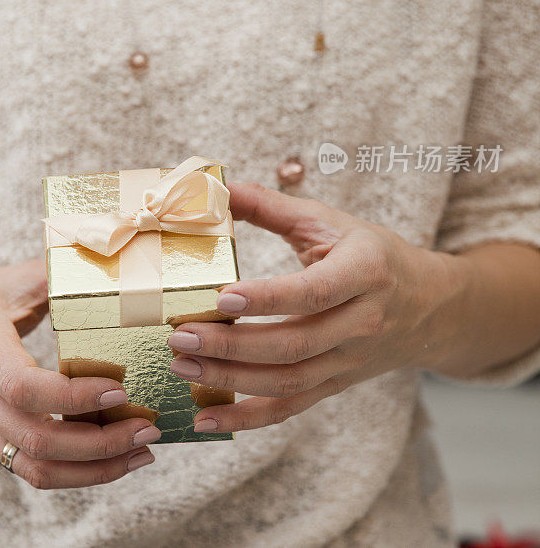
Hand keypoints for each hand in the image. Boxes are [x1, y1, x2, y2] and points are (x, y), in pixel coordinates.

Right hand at [0, 259, 157, 486]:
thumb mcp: (5, 281)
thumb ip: (54, 275)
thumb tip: (110, 264)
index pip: (24, 386)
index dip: (74, 397)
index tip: (119, 389)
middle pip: (37, 440)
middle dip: (102, 444)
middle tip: (147, 430)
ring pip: (34, 469)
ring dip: (93, 470)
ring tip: (139, 453)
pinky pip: (27, 470)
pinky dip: (72, 471)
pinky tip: (107, 453)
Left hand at [166, 182, 465, 432]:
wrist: (429, 304)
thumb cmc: (373, 254)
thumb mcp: (330, 222)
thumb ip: (273, 206)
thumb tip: (219, 189)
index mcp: (365, 272)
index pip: (315, 291)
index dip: (269, 298)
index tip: (222, 297)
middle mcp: (362, 322)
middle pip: (293, 345)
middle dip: (231, 345)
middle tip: (180, 335)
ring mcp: (349, 360)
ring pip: (287, 382)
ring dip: (230, 380)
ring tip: (181, 366)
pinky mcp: (336, 383)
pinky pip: (291, 408)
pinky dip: (248, 419)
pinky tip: (206, 420)